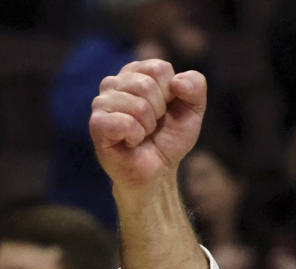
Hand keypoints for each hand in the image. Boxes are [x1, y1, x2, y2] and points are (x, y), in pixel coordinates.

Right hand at [89, 59, 205, 192]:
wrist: (158, 169)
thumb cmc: (170, 137)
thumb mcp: (193, 110)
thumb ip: (196, 87)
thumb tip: (178, 82)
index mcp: (136, 73)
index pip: (159, 68)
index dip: (171, 94)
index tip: (166, 109)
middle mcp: (114, 82)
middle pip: (146, 85)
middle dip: (160, 111)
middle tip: (153, 125)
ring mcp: (101, 102)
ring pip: (138, 105)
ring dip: (148, 126)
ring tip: (142, 133)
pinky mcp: (97, 124)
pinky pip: (125, 123)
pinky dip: (136, 136)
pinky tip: (131, 141)